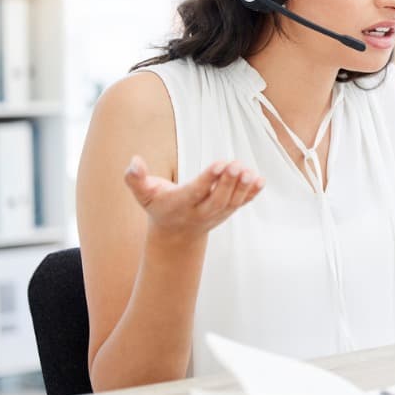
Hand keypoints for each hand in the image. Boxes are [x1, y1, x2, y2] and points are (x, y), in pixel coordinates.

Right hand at [123, 155, 265, 243]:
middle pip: (217, 200)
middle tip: (236, 164)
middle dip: (228, 183)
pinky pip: (242, 203)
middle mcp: (201, 211)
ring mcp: (217, 213)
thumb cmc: (159, 206)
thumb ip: (135, 179)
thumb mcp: (143, 194)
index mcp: (181, 204)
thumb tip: (134, 161)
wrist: (176, 232)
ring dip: (242, 187)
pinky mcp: (228, 211)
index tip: (220, 164)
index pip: (196, 191)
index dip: (208, 179)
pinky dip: (252, 193)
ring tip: (248, 171)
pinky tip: (260, 180)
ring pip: (232, 203)